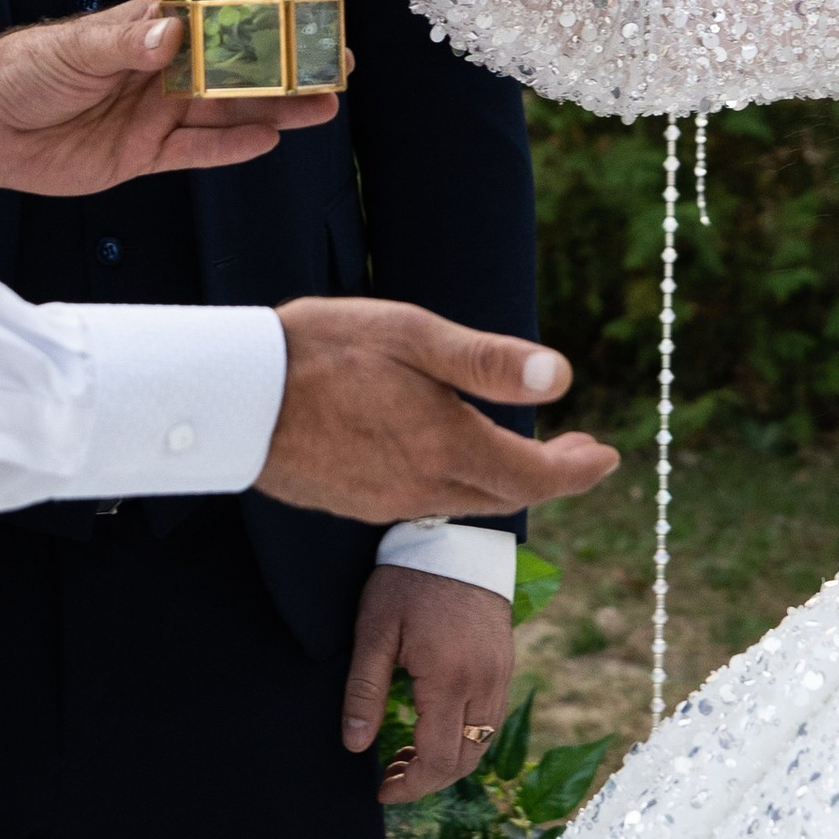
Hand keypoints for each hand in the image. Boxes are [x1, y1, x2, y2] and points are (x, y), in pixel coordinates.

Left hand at [0, 1, 338, 194]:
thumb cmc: (25, 69)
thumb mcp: (76, 47)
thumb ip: (126, 40)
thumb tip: (172, 32)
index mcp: (150, 29)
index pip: (216, 21)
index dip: (260, 19)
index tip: (302, 14)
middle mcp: (163, 70)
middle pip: (236, 69)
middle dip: (284, 66)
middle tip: (333, 65)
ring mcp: (158, 113)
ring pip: (227, 111)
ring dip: (274, 108)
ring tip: (322, 103)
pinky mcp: (145, 154)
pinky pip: (198, 151)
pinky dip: (232, 147)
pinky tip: (271, 138)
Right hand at [260, 299, 615, 521]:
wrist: (232, 396)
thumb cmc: (321, 349)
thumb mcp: (411, 334)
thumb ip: (487, 360)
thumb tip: (561, 376)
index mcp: (444, 442)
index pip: (533, 476)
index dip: (578, 472)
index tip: (607, 457)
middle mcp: (421, 484)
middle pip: (505, 494)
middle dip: (549, 476)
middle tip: (579, 452)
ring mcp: (386, 501)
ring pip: (466, 500)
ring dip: (504, 481)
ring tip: (524, 451)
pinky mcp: (357, 504)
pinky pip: (425, 502)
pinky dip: (458, 483)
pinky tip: (450, 455)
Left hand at [343, 568, 515, 802]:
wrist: (454, 538)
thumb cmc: (408, 580)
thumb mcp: (374, 631)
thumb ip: (364, 691)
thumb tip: (355, 745)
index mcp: (450, 679)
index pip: (438, 758)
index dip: (410, 784)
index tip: (382, 790)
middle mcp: (484, 683)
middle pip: (465, 759)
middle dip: (428, 778)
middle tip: (391, 776)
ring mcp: (500, 674)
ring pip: (482, 742)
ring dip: (448, 760)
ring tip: (409, 755)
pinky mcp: (504, 664)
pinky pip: (491, 718)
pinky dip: (465, 737)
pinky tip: (436, 727)